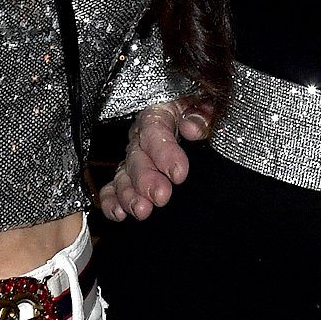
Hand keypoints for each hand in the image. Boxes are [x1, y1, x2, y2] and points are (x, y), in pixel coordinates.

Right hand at [97, 99, 208, 221]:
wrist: (200, 119)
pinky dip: (112, 200)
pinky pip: (114, 187)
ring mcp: (134, 156)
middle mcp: (142, 134)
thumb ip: (202, 115)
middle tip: (160, 196)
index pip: (155, 128)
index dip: (164, 151)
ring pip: (123, 174)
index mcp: (161, 112)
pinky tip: (118, 213)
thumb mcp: (208, 106)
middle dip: (146, 179)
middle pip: (137, 155)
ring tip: (141, 210)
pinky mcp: (130, 176)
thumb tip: (192, 128)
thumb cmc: (204, 111)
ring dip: (129, 194)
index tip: (178, 173)